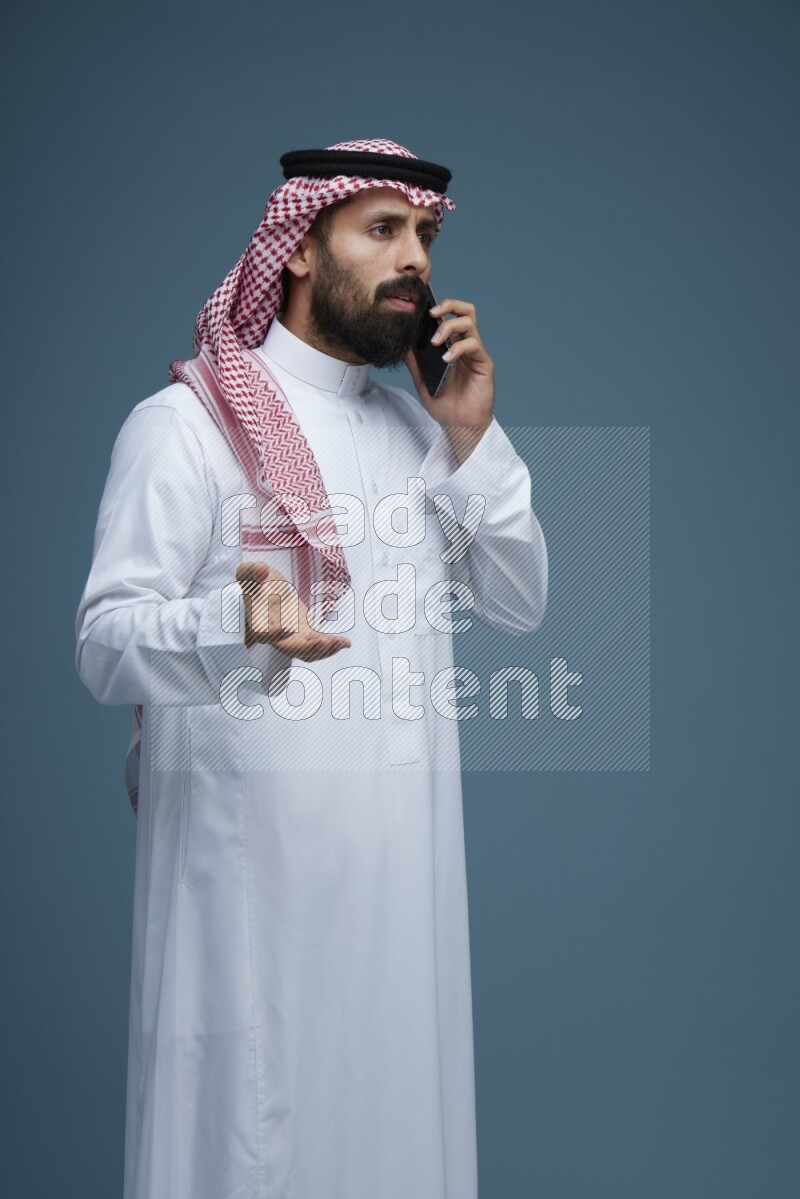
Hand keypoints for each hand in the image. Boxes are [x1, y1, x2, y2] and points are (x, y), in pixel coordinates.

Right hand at [236, 562, 350, 661]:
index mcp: (259, 621)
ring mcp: (292, 636)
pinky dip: (332, 644)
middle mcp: (276, 634)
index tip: (284, 627)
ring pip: (307, 651)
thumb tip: (260, 568)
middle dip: (306, 648)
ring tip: (340, 643)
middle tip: (322, 642)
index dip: (272, 633)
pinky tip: (346, 642)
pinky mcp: (306, 633)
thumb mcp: (248, 573)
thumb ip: (250, 571)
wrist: (265, 591)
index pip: (263, 633)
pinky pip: (319, 643)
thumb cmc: (255, 583)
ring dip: (324, 650)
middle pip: (289, 648)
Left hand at [404, 297, 494, 463]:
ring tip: (436, 341)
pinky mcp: (484, 363)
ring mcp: (475, 353)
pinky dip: (458, 348)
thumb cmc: (446, 405)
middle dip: (448, 304)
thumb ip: (414, 363)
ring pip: (469, 322)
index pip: (448, 317)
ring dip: (449, 326)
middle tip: (431, 312)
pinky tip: (446, 360)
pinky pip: (474, 344)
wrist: (461, 426)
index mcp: (452, 345)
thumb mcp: (423, 382)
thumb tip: (402, 344)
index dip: (438, 304)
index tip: (422, 299)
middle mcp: (465, 345)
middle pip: (464, 310)